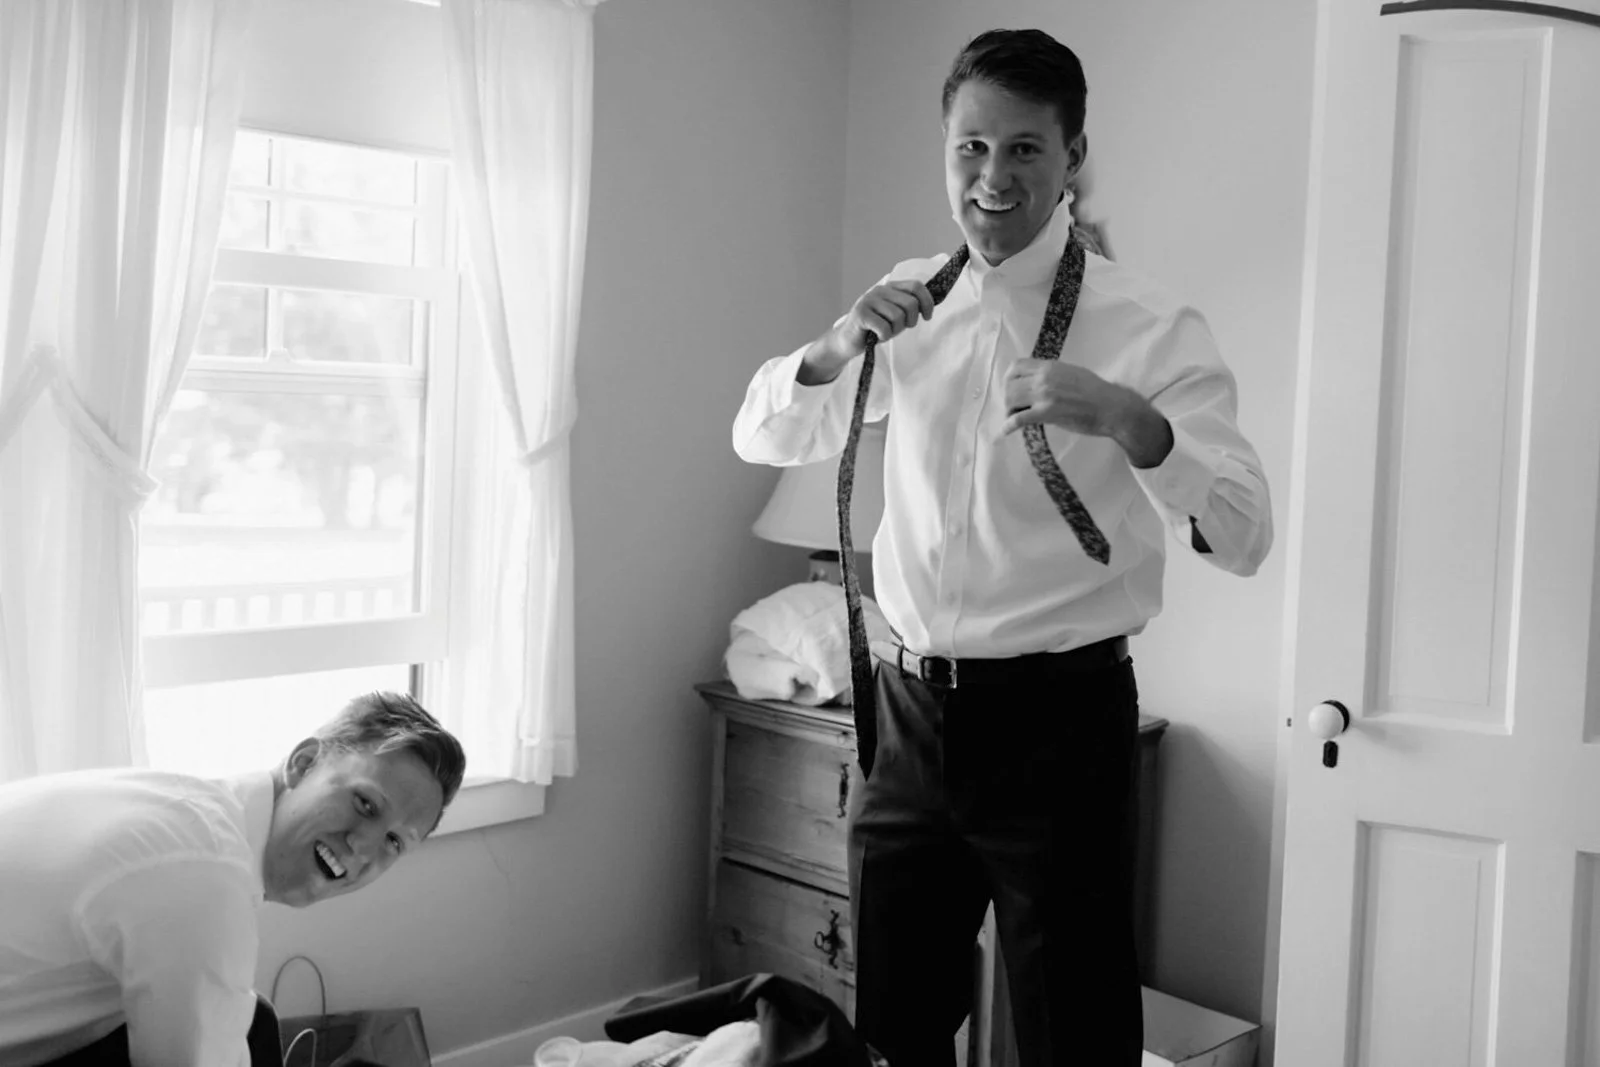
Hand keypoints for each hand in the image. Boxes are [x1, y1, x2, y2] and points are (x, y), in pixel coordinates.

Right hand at [799, 280, 933, 383]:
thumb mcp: (896, 316)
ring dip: (895, 330)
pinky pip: (884, 327)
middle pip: (910, 303)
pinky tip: (876, 336)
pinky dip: (884, 336)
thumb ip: (909, 308)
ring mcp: (869, 301)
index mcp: (890, 288)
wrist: (848, 341)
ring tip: (885, 332)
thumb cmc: (875, 329)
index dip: (927, 301)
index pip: (916, 286)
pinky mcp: (861, 314)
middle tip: (900, 328)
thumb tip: (928, 306)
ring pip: (898, 316)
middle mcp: (879, 290)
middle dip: (911, 321)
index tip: (927, 316)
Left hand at [1001, 360, 1173, 467]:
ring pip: (1011, 400)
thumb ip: (1052, 376)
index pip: (1016, 366)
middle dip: (1007, 398)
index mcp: (1050, 366)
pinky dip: (1008, 426)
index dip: (1008, 379)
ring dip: (1008, 411)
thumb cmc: (1095, 392)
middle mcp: (1044, 377)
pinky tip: (1005, 431)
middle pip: (1010, 384)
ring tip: (1012, 419)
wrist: (1112, 407)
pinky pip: (1019, 418)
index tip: (1010, 389)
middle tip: (1012, 409)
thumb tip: (1037, 383)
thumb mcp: (1071, 374)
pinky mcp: (1047, 412)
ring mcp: (1045, 394)